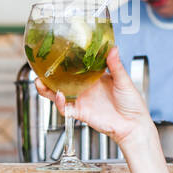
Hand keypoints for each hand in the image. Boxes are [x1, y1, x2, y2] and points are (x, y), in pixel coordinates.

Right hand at [34, 46, 153, 150]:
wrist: (133, 125)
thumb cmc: (132, 103)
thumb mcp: (124, 81)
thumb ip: (116, 66)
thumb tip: (113, 48)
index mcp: (94, 77)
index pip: (75, 67)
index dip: (64, 61)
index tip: (56, 52)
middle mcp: (85, 88)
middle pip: (61, 80)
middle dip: (48, 75)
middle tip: (40, 68)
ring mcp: (82, 100)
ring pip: (58, 94)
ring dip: (47, 89)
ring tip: (39, 82)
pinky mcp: (81, 113)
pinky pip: (66, 109)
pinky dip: (59, 104)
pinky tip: (59, 97)